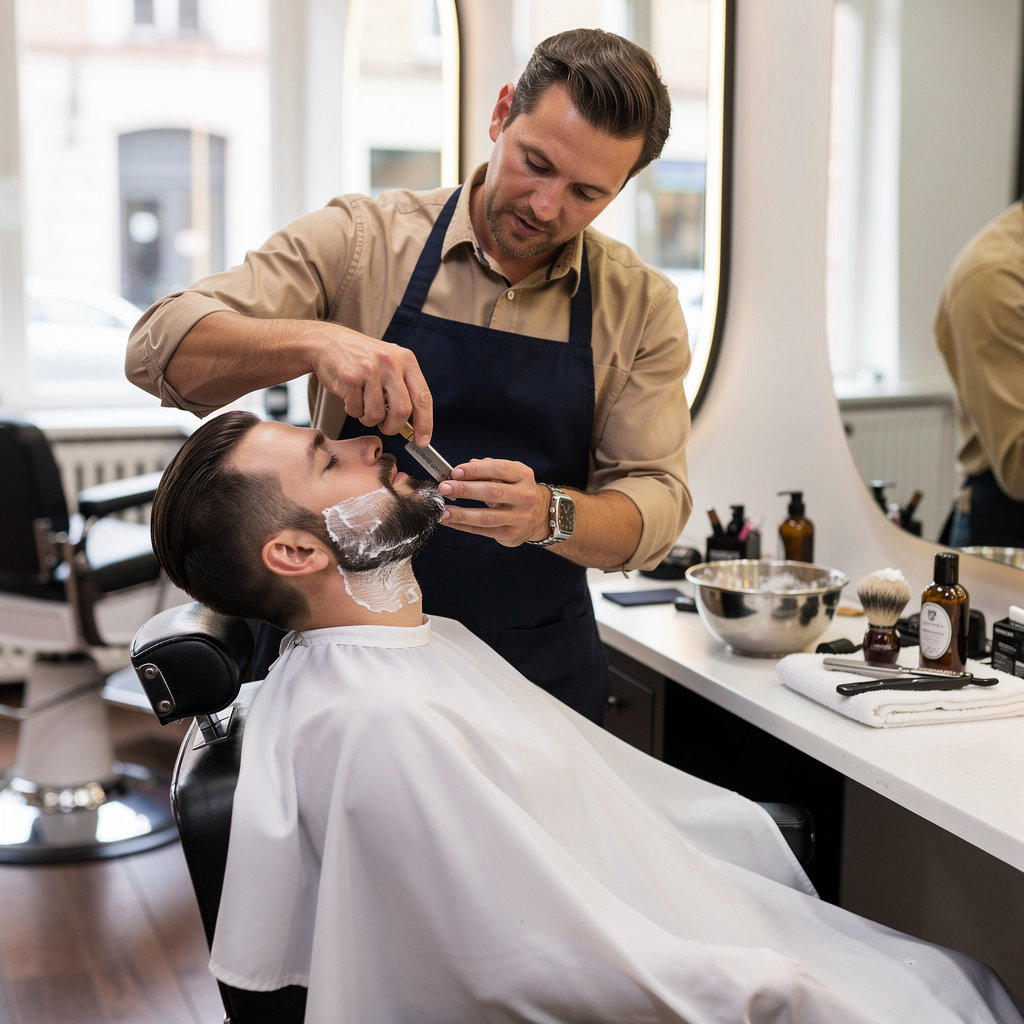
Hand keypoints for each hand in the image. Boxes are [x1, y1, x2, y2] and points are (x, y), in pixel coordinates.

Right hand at [312, 328, 433, 442]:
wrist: (326, 342)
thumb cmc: (360, 358)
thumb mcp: (390, 363)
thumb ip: (403, 388)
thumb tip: (415, 424)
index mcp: (406, 359)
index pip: (423, 397)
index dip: (425, 423)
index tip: (423, 441)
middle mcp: (390, 362)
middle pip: (402, 411)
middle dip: (393, 426)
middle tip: (386, 427)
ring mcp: (370, 369)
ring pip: (377, 415)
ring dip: (369, 418)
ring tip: (363, 404)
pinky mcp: (350, 377)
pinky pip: (356, 411)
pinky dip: (353, 411)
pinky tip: (350, 396)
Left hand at [437, 459, 548, 546]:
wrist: (540, 515)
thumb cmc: (516, 490)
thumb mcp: (509, 474)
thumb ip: (487, 469)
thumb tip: (461, 470)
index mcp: (523, 475)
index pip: (498, 469)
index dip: (475, 470)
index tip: (455, 472)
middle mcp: (524, 496)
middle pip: (492, 492)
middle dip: (465, 489)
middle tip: (444, 488)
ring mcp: (518, 517)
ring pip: (487, 516)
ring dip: (461, 514)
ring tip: (443, 510)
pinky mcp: (510, 534)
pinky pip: (482, 530)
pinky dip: (463, 526)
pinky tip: (449, 521)